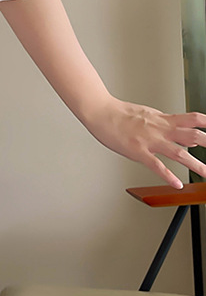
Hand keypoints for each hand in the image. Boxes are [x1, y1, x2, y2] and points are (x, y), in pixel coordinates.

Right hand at [84, 97, 205, 188]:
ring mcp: (150, 140)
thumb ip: (169, 126)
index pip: (192, 118)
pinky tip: (177, 184)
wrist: (100, 111)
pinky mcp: (138, 151)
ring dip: (196, 165)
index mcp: (163, 119)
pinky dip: (168, 176)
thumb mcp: (149, 114)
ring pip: (178, 153)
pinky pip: (156, 165)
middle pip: (192, 134)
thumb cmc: (120, 113)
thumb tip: (188, 138)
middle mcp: (160, 129)